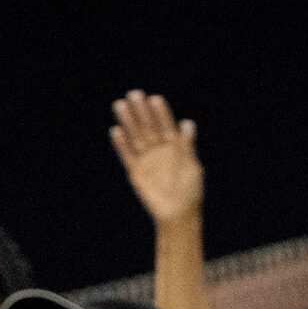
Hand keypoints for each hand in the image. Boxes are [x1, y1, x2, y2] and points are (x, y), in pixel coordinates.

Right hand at [110, 90, 203, 222]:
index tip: (155, 99)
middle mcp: (158, 149)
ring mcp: (147, 159)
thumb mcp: (191, 167)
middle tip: (134, 94)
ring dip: (128, 121)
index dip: (161, 112)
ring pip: (135, 136)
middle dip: (142, 111)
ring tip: (120, 105)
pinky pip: (127, 155)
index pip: (166, 124)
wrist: (178, 214)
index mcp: (174, 146)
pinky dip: (121, 144)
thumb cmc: (190, 191)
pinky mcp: (136, 171)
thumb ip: (186, 146)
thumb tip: (187, 123)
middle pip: (148, 126)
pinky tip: (116, 130)